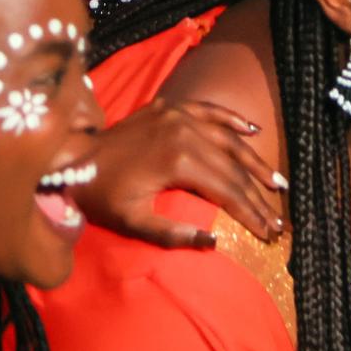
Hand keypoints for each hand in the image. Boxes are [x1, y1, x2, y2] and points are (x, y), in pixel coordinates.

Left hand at [71, 97, 286, 247]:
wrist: (72, 158)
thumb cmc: (100, 195)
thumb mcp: (132, 222)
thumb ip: (173, 234)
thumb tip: (213, 242)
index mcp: (179, 161)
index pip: (227, 191)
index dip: (251, 214)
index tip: (269, 233)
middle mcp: (185, 132)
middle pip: (233, 168)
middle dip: (258, 196)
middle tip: (279, 218)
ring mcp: (178, 116)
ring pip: (228, 140)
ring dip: (255, 162)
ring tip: (277, 183)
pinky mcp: (170, 107)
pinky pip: (209, 111)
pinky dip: (232, 120)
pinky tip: (252, 131)